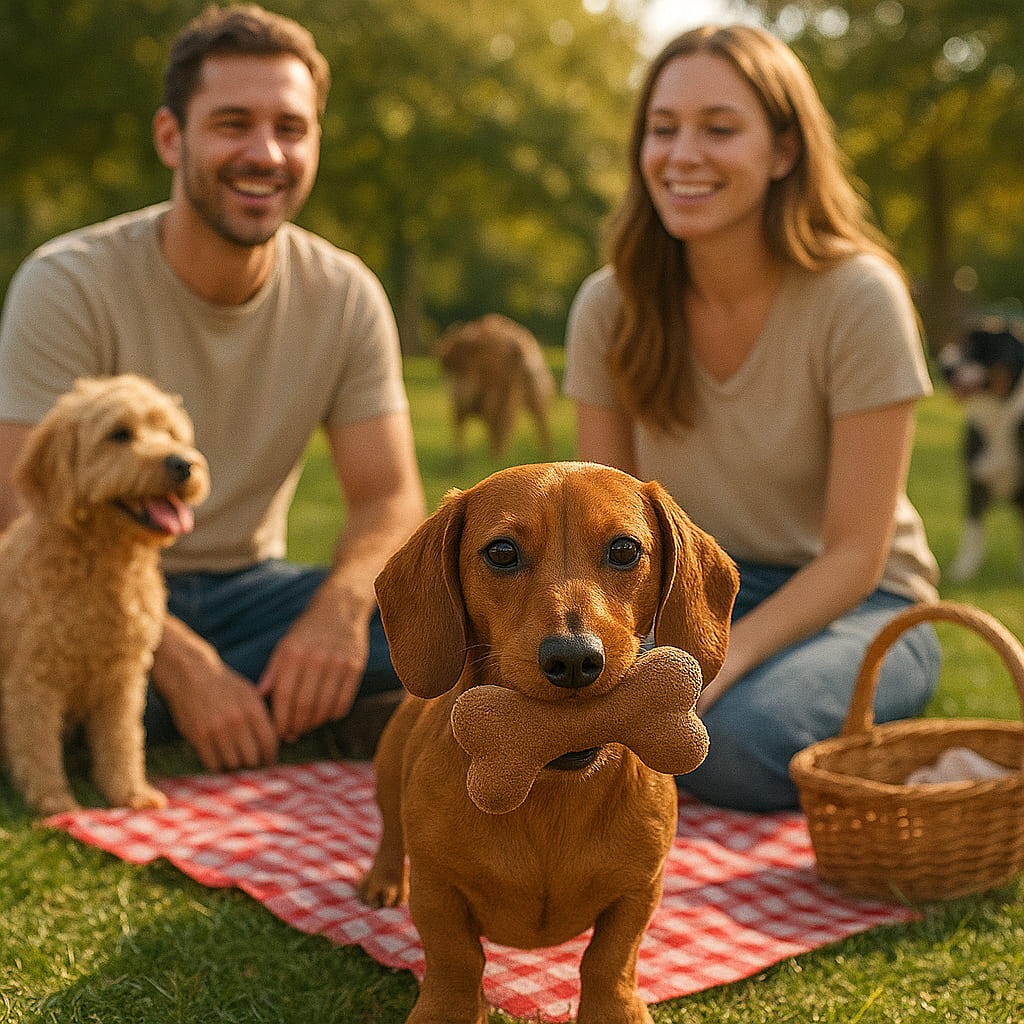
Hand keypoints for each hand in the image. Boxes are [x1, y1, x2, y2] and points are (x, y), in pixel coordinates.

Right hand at [153, 619, 279, 771]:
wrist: (191, 675)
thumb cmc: (224, 686)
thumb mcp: (249, 694)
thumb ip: (261, 716)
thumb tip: (275, 741)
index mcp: (253, 709)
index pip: (269, 743)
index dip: (270, 756)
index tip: (267, 760)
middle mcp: (237, 720)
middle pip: (252, 758)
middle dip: (253, 764)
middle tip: (250, 763)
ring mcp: (216, 729)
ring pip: (232, 764)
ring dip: (234, 765)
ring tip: (234, 760)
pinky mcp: (198, 736)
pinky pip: (212, 764)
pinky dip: (217, 765)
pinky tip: (218, 758)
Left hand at [257, 585, 369, 741]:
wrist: (340, 609)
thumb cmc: (308, 631)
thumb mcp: (285, 645)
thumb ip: (273, 672)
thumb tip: (259, 697)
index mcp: (294, 653)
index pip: (285, 695)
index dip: (281, 719)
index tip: (278, 732)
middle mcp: (316, 658)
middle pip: (305, 704)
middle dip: (297, 725)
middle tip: (292, 735)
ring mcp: (338, 662)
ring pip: (325, 706)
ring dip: (314, 723)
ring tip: (307, 727)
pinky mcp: (355, 666)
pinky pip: (344, 701)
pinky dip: (334, 714)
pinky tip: (326, 716)